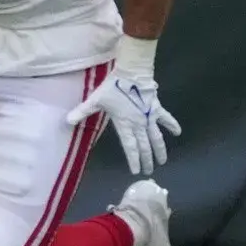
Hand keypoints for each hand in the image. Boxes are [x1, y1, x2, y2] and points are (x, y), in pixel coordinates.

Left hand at [67, 65, 181, 176]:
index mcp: (124, 124)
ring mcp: (149, 117)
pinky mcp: (156, 108)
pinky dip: (172, 125)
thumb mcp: (95, 100)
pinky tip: (178, 133)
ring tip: (163, 161)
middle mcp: (139, 124)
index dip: (133, 159)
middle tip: (149, 172)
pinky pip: (166, 119)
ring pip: (156, 137)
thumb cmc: (113, 87)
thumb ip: (82, 112)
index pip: (130, 146)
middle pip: (144, 145)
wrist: (132, 73)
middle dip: (147, 159)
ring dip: (160, 150)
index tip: (136, 171)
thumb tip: (66, 121)